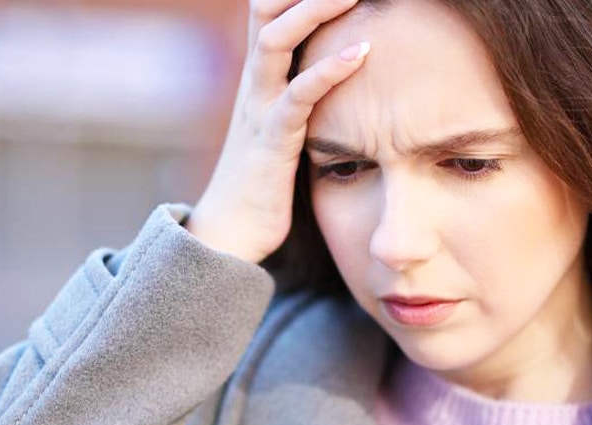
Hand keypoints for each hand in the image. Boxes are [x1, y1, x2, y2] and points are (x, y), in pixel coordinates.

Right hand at [187, 0, 369, 263]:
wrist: (230, 235)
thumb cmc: (263, 184)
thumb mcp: (282, 129)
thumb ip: (301, 99)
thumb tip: (333, 82)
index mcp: (259, 78)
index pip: (269, 14)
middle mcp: (254, 84)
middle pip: (266, 12)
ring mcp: (258, 109)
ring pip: (275, 41)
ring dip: (314, 10)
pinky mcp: (271, 141)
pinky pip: (298, 96)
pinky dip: (329, 70)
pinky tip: (361, 54)